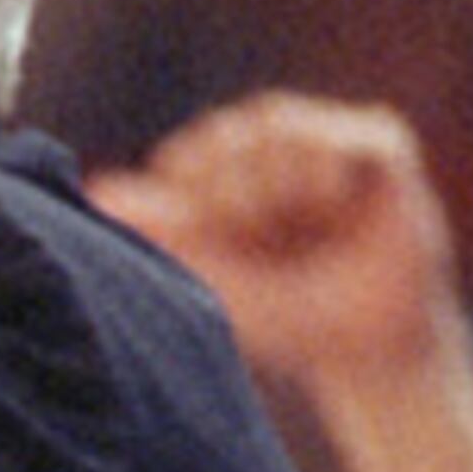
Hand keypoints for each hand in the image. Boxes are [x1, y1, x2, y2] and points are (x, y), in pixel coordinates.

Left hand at [93, 93, 460, 405]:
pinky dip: (330, 179)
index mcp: (223, 170)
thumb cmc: (284, 312)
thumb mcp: (211, 272)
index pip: (185, 160)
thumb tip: (93, 189)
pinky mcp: (379, 142)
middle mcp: (270, 143)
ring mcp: (325, 136)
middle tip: (271, 241)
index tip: (226, 247)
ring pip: (275, 127)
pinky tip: (338, 210)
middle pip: (224, 138)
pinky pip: (336, 137)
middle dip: (238, 203)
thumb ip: (157, 227)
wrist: (360, 344)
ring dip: (281, 190)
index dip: (200, 208)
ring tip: (306, 225)